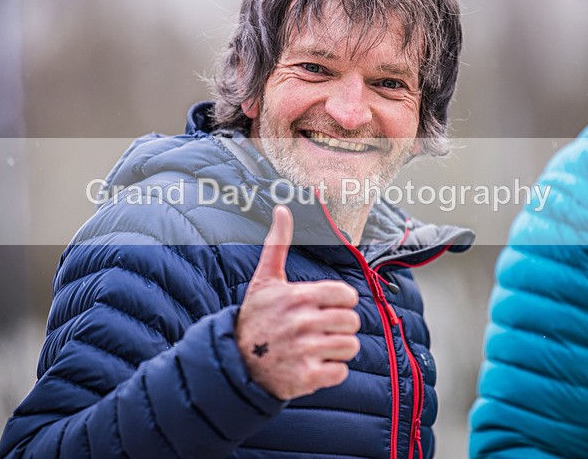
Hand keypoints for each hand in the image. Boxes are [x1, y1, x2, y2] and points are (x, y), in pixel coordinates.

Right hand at [236, 205, 360, 400]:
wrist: (234, 363)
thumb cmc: (255, 317)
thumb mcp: (265, 280)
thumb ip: (277, 245)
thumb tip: (282, 208)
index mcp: (297, 296)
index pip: (347, 295)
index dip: (341, 302)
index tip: (327, 307)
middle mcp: (301, 322)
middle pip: (352, 322)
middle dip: (341, 327)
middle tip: (321, 330)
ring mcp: (303, 351)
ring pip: (350, 347)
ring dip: (337, 350)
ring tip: (317, 348)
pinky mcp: (305, 378)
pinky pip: (340, 372)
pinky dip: (330, 372)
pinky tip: (312, 366)